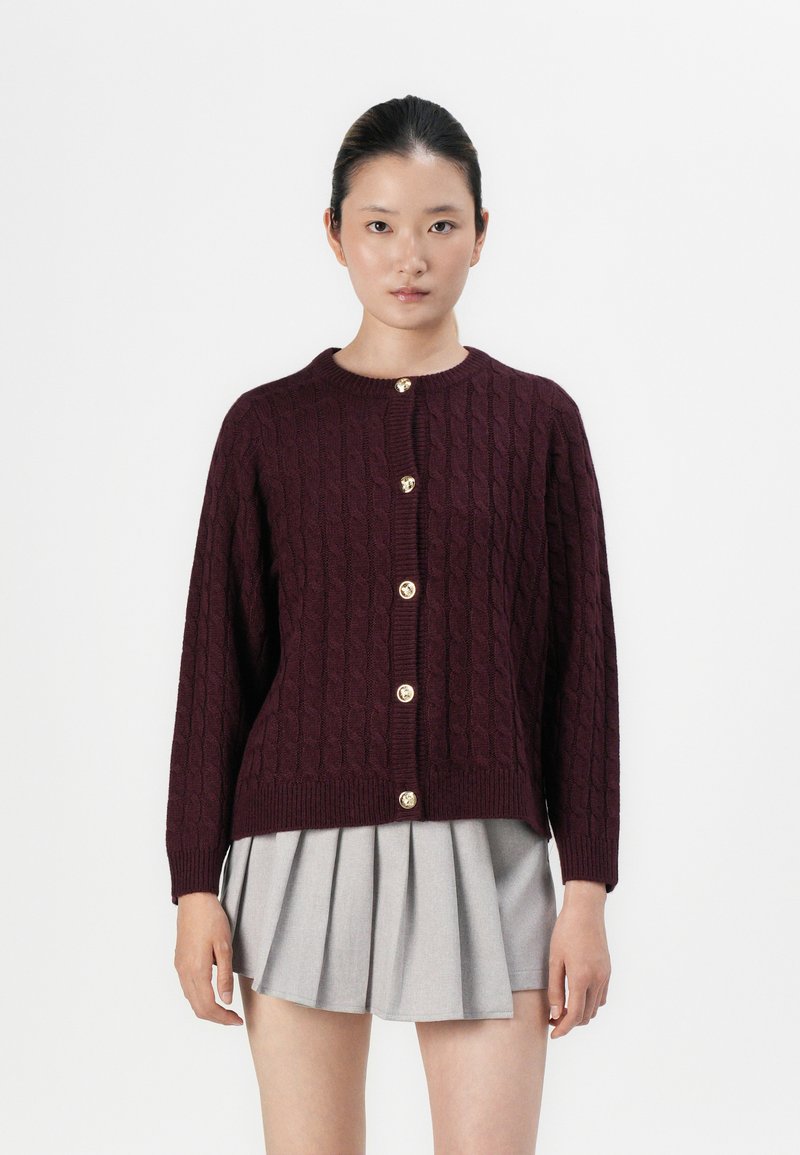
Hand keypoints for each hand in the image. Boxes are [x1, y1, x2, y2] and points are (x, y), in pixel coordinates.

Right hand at [173, 892, 243, 1025]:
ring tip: (226, 1009)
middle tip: (234, 1018)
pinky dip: (200, 998)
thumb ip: (224, 975)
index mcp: (196, 970)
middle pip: (197, 1008)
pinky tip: (213, 993)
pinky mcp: (179, 962)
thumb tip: (226, 1000)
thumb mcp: (224, 946)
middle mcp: (184, 972)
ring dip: (207, 1009)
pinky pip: (187, 989)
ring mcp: (180, 968)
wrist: (194, 900)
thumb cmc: (212, 919)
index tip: (238, 1020)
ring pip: (191, 1000)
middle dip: (216, 1018)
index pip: (208, 1006)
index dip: (223, 1018)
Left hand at [547, 883, 610, 1038]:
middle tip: (553, 1019)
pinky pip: (601, 997)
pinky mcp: (607, 970)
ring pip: (595, 1008)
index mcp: (581, 978)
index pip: (574, 1015)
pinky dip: (590, 1003)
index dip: (563, 1029)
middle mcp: (597, 980)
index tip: (553, 1034)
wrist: (586, 910)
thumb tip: (555, 1015)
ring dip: (581, 1014)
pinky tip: (577, 997)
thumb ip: (554, 989)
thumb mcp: (554, 960)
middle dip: (570, 1023)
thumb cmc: (565, 932)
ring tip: (563, 1008)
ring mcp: (605, 976)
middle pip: (586, 1015)